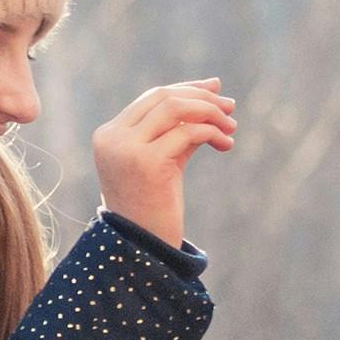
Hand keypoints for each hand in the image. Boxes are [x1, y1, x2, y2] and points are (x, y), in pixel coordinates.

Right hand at [93, 79, 236, 250]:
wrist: (143, 250)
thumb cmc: (154, 207)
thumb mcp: (163, 161)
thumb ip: (179, 129)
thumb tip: (212, 93)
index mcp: (109, 135)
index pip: (152, 98)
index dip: (187, 89)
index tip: (215, 89)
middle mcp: (113, 138)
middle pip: (163, 97)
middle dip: (201, 97)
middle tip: (230, 106)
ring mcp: (127, 149)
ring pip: (175, 108)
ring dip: (209, 112)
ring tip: (231, 126)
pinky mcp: (147, 163)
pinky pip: (188, 132)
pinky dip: (211, 132)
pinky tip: (225, 144)